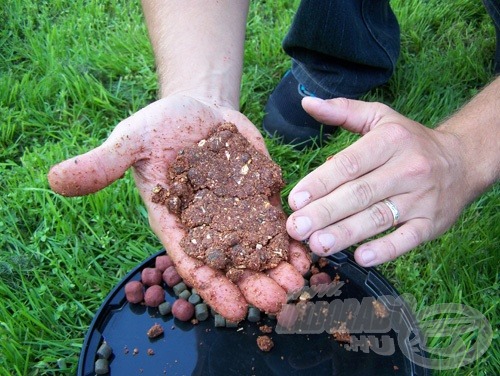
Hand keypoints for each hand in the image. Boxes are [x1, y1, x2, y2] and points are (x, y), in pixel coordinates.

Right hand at [48, 94, 309, 321]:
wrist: (198, 108)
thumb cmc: (160, 126)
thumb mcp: (130, 141)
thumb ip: (103, 164)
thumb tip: (56, 180)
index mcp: (176, 222)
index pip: (193, 262)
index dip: (212, 287)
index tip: (234, 311)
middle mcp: (208, 224)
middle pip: (232, 263)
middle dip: (254, 285)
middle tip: (277, 303)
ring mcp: (237, 211)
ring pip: (259, 248)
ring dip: (278, 268)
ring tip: (299, 283)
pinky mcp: (260, 196)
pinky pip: (276, 222)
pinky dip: (290, 239)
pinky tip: (306, 252)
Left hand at [286, 97, 468, 266]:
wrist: (462, 161)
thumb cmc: (410, 141)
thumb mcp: (380, 117)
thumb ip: (343, 110)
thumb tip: (307, 102)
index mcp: (391, 140)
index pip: (350, 164)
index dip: (320, 182)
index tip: (295, 200)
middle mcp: (408, 169)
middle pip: (359, 194)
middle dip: (324, 213)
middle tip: (296, 228)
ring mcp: (422, 198)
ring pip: (378, 218)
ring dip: (346, 234)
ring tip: (317, 244)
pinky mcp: (432, 223)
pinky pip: (407, 239)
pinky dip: (385, 250)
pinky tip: (360, 257)